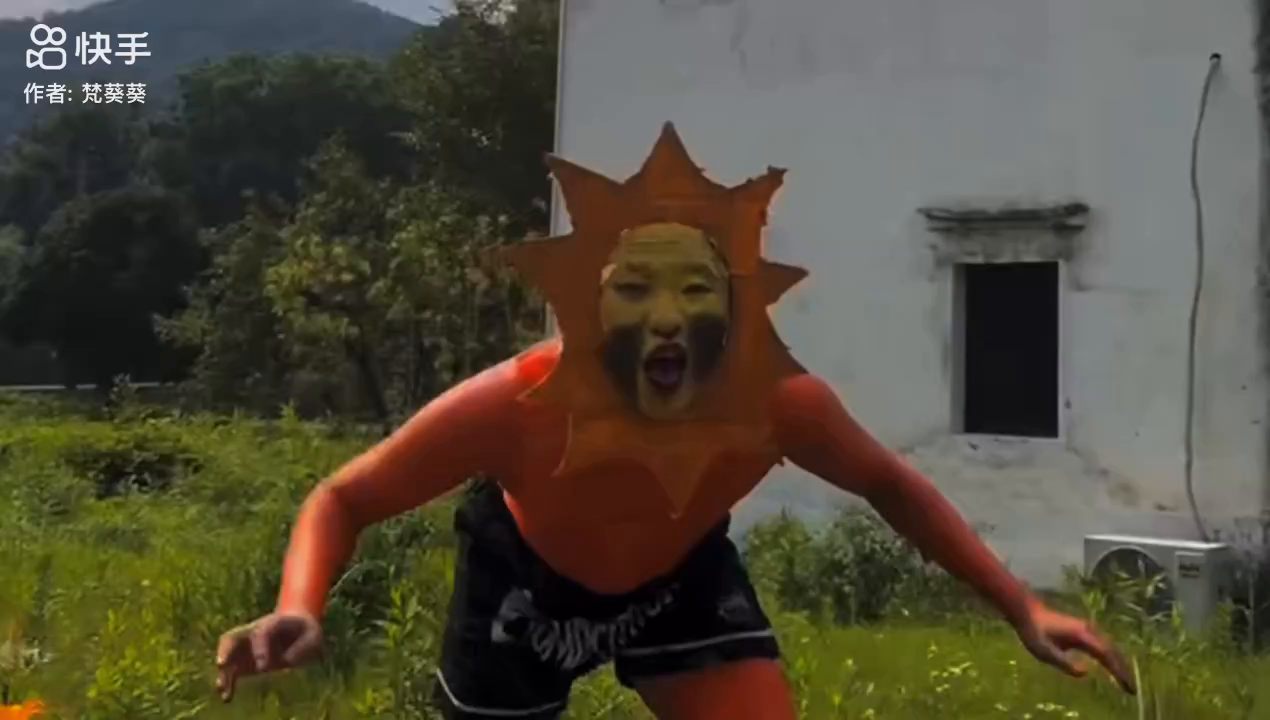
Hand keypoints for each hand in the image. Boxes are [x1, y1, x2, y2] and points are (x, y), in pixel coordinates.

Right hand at [214, 611, 322, 701]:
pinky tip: (227, 697)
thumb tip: (285, 662)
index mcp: (272, 623)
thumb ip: (302, 647)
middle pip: (233, 636)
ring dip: (223, 671)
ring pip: (228, 656)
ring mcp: (246, 647)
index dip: (260, 648)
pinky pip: (232, 671)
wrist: (299, 631)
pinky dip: (228, 683)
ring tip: (221, 688)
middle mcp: (253, 633)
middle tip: (222, 664)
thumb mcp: (313, 636)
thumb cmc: (308, 633)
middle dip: (226, 649)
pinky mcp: (244, 662)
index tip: (264, 666)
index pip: (261, 632)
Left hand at [1015, 602, 1135, 694]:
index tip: (1127, 686)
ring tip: (1125, 681)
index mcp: (1081, 636)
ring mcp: (1086, 628)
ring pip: (1109, 647)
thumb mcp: (1045, 653)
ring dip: (1118, 663)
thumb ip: (1065, 663)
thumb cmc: (1034, 633)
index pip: (1106, 655)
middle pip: (1112, 651)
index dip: (1118, 671)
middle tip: (1131, 689)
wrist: (1028, 613)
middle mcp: (1088, 630)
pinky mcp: (1083, 629)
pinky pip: (1102, 644)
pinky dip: (1110, 656)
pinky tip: (1112, 666)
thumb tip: (1086, 672)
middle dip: (1122, 670)